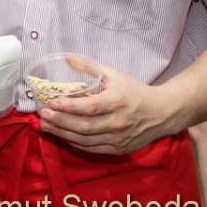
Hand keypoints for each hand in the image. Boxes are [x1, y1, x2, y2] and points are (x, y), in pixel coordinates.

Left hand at [38, 55, 177, 153]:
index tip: (50, 103)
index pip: (90, 107)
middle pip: (84, 126)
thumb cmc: (135, 91)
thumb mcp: (114, 74)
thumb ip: (89, 66)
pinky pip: (93, 149)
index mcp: (118, 101)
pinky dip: (75, 144)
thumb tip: (66, 57)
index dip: (68, 107)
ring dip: (63, 134)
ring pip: (86, 140)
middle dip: (60, 121)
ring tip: (46, 125)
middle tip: (42, 115)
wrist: (163, 113)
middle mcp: (118, 122)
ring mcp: (119, 138)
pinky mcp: (119, 149)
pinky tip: (62, 136)